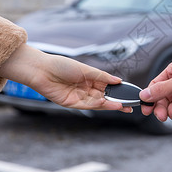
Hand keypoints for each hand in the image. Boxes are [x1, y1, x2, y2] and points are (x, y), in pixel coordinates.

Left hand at [0, 44, 131, 112]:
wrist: (41, 70)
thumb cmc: (61, 65)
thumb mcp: (85, 69)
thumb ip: (102, 76)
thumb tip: (118, 80)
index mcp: (90, 78)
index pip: (108, 86)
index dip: (119, 90)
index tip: (130, 93)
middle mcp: (86, 88)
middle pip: (105, 96)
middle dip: (117, 101)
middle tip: (130, 105)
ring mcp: (79, 96)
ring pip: (98, 102)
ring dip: (110, 105)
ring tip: (122, 106)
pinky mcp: (71, 103)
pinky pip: (87, 105)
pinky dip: (98, 105)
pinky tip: (107, 103)